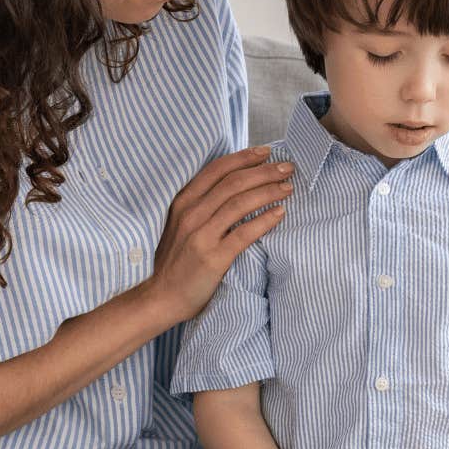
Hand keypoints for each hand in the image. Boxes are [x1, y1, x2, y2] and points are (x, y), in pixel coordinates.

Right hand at [144, 145, 292, 321]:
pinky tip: (281, 213)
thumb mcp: (180, 225)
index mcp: (183, 202)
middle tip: (286, 167)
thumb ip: (201, 206)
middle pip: (233, 182)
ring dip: (268, 191)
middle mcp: (191, 214)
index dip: (243, 158)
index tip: (265, 152)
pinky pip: (244, 234)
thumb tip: (234, 188)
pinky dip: (264, 220)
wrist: (160, 297)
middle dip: (263, 171)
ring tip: (288, 188)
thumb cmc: (175, 262)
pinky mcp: (213, 258)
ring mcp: (201, 235)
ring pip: (240, 203)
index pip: (217, 170)